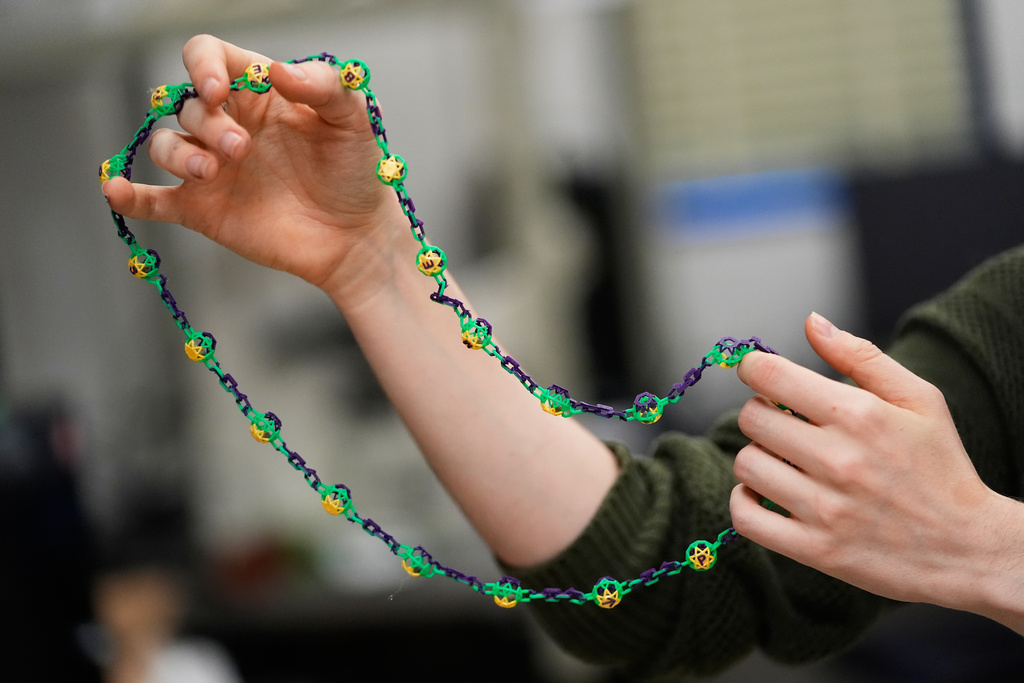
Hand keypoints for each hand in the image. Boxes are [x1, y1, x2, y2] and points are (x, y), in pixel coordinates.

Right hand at [101, 35, 403, 295]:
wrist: (357, 237)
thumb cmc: (356, 171)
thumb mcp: (352, 118)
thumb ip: (323, 84)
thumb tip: (277, 69)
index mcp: (258, 93)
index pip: (208, 57)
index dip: (202, 65)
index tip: (218, 90)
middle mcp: (228, 125)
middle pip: (186, 103)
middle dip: (207, 122)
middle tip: (242, 150)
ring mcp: (212, 168)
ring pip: (165, 144)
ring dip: (179, 153)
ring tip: (213, 171)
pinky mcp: (203, 210)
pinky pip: (153, 199)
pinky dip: (128, 194)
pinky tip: (116, 189)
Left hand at [729, 312, 1016, 616]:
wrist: (970, 549)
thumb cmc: (940, 467)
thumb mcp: (919, 399)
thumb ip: (860, 355)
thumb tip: (811, 322)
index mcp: (859, 414)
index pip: (770, 376)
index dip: (754, 369)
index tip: (759, 374)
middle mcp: (838, 459)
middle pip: (752, 418)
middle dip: (762, 413)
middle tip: (786, 424)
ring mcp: (824, 508)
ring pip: (746, 464)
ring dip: (758, 458)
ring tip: (786, 462)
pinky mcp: (814, 550)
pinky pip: (745, 517)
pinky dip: (745, 501)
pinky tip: (768, 494)